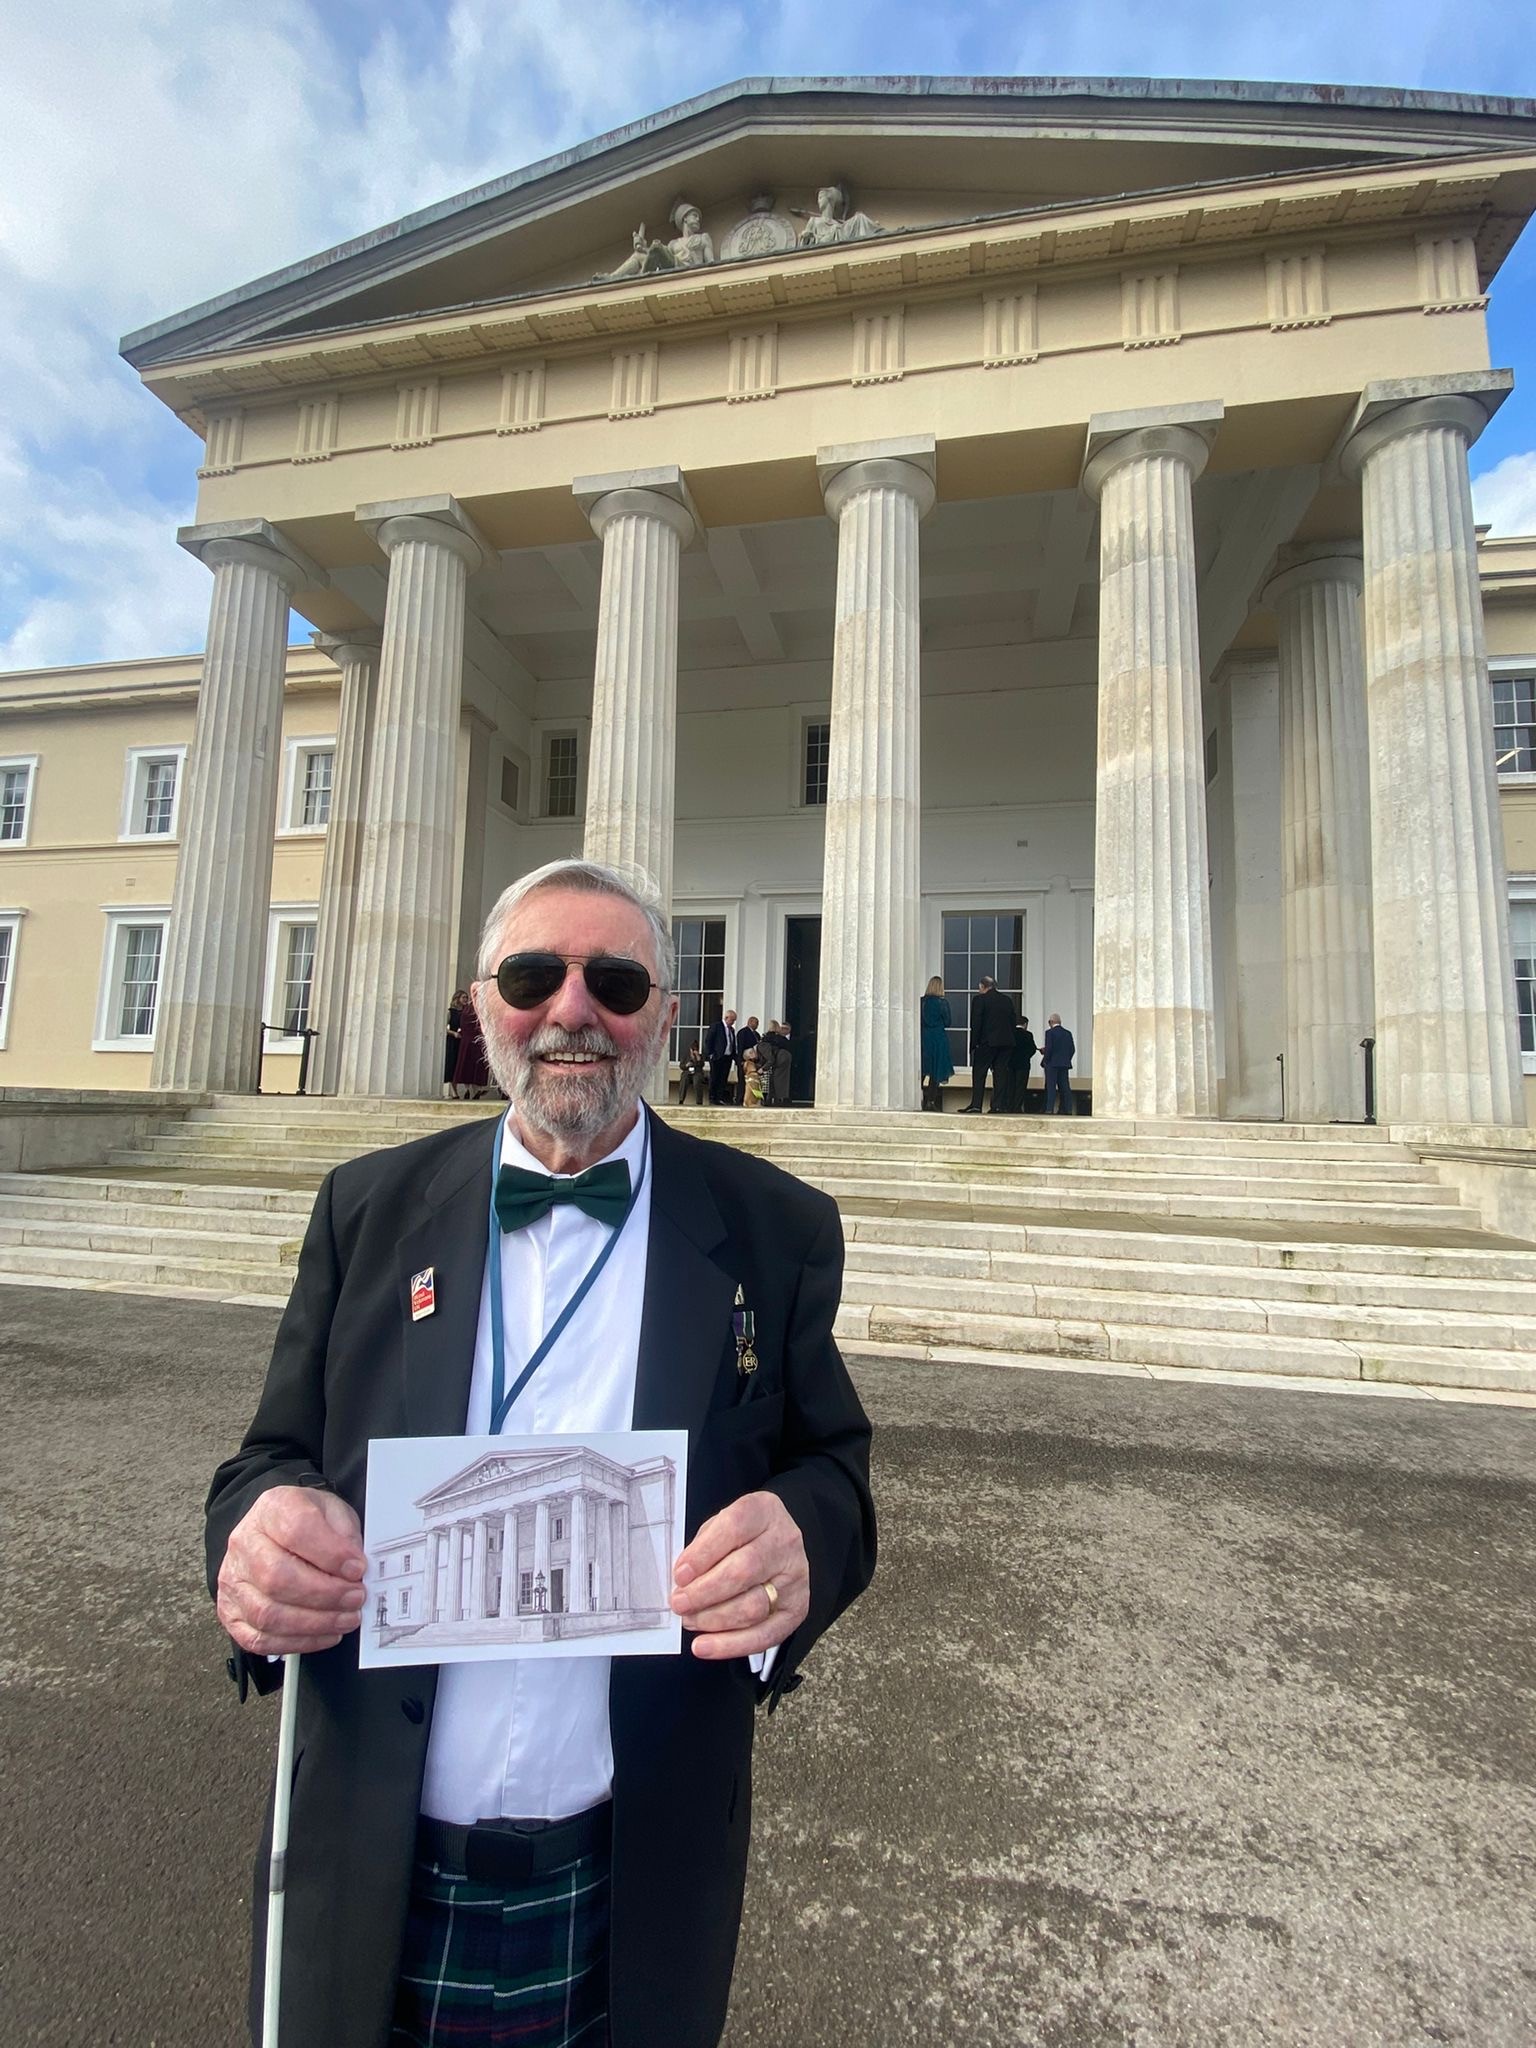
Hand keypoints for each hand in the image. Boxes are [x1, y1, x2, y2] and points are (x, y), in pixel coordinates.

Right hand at [217, 1484, 366, 1656]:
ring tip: (346, 1618)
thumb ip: (345, 1533)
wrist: (275, 1532)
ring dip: (315, 1623)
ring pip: (267, 1614)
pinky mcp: (231, 1613)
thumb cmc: (307, 1522)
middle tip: (356, 1598)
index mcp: (271, 1509)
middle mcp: (244, 1544)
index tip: (358, 1568)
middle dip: (325, 1594)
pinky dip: (298, 1642)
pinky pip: (259, 1639)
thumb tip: (353, 1567)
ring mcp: (233, 1581)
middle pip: (277, 1577)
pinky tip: (325, 1634)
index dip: (330, 1553)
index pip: (296, 1530)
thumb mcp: (333, 1511)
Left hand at [670, 1491, 807, 1659]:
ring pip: (753, 1606)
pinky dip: (732, 1645)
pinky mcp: (796, 1609)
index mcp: (763, 1512)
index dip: (703, 1554)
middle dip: (705, 1592)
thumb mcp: (721, 1524)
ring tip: (689, 1621)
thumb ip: (703, 1546)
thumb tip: (682, 1581)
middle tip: (679, 1603)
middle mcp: (785, 1542)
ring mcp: (794, 1578)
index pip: (733, 1529)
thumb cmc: (742, 1536)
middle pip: (744, 1570)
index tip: (679, 1575)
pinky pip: (765, 1635)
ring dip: (714, 1619)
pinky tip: (706, 1646)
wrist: (780, 1544)